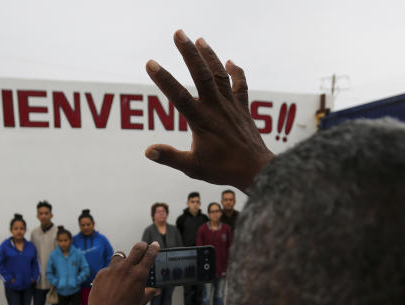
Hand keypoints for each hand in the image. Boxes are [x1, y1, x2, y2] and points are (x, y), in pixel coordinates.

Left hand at [88, 242, 159, 304]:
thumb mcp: (141, 302)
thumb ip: (149, 292)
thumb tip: (155, 290)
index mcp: (139, 274)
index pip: (149, 254)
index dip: (154, 248)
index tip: (154, 245)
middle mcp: (126, 268)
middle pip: (137, 248)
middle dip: (142, 246)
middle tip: (143, 248)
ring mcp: (112, 269)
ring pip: (120, 256)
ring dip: (124, 259)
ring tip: (124, 268)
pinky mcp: (101, 273)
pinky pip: (108, 268)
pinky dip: (112, 273)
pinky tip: (111, 283)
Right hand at [144, 30, 273, 191]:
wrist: (256, 170)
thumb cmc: (223, 170)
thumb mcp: (192, 167)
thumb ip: (170, 157)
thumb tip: (148, 151)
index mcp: (201, 121)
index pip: (178, 96)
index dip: (164, 79)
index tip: (151, 63)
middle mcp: (216, 108)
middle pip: (202, 75)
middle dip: (189, 53)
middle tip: (179, 33)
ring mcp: (231, 105)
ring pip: (220, 75)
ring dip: (210, 56)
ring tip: (200, 39)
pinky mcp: (243, 108)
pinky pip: (240, 85)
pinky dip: (236, 72)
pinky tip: (230, 61)